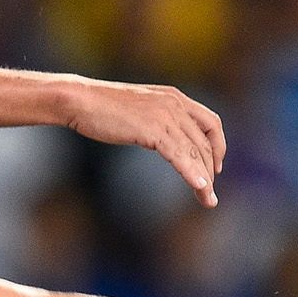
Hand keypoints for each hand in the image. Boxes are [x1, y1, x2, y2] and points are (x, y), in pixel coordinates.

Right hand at [63, 79, 226, 206]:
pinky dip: (193, 173)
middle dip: (211, 168)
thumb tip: (161, 138)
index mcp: (174, 97)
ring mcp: (165, 115)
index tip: (215, 167)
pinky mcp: (153, 129)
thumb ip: (155, 120)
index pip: (210, 122)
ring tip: (208, 200)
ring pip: (196, 151)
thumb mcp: (138, 109)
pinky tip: (200, 187)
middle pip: (206, 140)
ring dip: (205, 179)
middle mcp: (175, 103)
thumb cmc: (100, 107)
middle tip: (209, 192)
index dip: (218, 145)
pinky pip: (180, 155)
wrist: (79, 100)